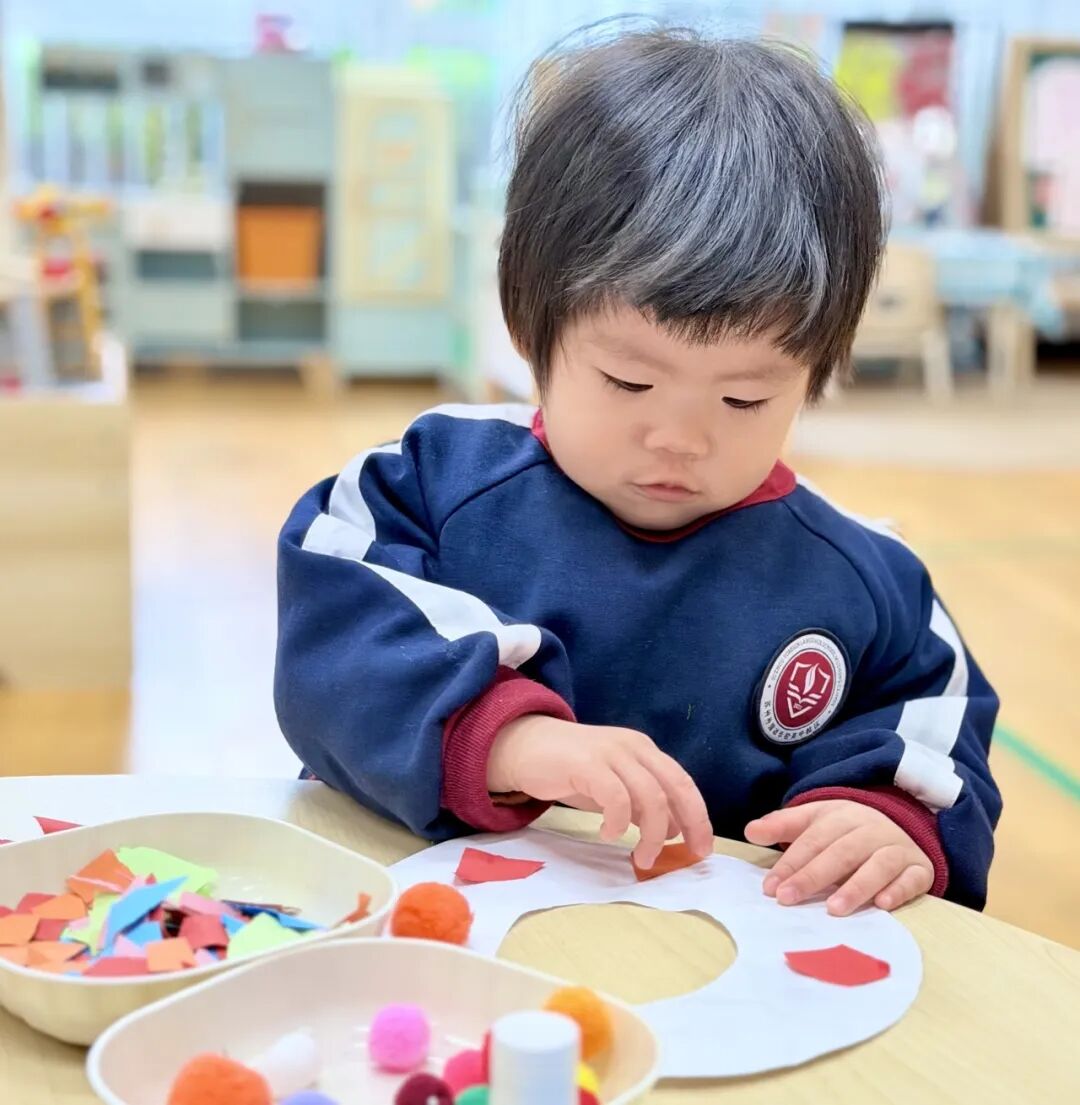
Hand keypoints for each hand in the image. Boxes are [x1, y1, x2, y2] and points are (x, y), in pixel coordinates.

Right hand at [488, 715, 712, 868]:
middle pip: (675, 786)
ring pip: (650, 795)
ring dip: (652, 833)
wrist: (524, 745)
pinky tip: (607, 834)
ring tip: (642, 858)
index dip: (698, 816)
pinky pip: (615, 796)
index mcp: (644, 751)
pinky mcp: (587, 763)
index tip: (702, 849)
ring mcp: (610, 753)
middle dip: (690, 824)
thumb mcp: (613, 786)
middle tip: (687, 855)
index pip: (683, 782)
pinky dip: (618, 821)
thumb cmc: (570, 769)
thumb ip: (640, 804)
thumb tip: (672, 830)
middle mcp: (633, 747)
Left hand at [744, 800, 933, 915]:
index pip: (813, 839)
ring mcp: (897, 848)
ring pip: (878, 864)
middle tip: (789, 900)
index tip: (770, 888)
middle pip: (841, 852)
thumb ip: (783, 826)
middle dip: (813, 876)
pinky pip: (912, 878)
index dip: (791, 863)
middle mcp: (870, 829)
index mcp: (841, 815)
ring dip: (856, 887)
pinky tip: (883, 905)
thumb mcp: (815, 820)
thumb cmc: (847, 831)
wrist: (901, 825)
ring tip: (834, 910)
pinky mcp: (920, 868)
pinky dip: (898, 890)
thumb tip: (750, 831)